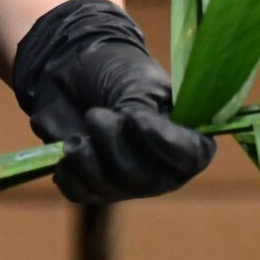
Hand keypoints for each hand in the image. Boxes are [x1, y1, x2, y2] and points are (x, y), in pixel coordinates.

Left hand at [12, 0, 215, 201]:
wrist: (71, 66)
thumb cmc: (115, 71)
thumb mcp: (137, 83)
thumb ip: (146, 112)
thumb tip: (139, 132)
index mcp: (185, 137)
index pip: (191, 156)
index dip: (164, 142)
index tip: (132, 117)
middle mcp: (161, 168)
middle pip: (145, 179)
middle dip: (113, 143)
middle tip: (96, 113)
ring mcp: (127, 182)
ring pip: (110, 187)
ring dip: (88, 155)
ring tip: (81, 126)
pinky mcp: (92, 185)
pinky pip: (81, 193)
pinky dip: (69, 171)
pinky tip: (68, 149)